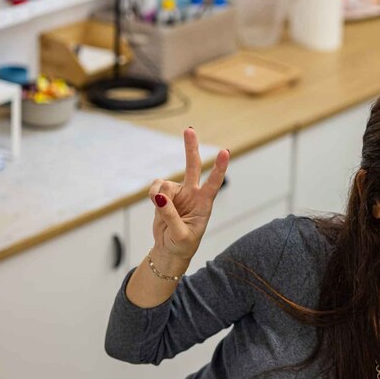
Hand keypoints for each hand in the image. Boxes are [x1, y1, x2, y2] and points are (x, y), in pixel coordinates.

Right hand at [149, 128, 228, 260]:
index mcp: (204, 203)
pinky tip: (157, 205)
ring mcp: (179, 192)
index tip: (225, 152)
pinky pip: (156, 188)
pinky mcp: (165, 194)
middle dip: (190, 148)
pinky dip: (153, 195)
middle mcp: (193, 194)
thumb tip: (160, 196)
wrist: (171, 249)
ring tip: (162, 211)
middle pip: (193, 166)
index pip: (214, 183)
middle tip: (189, 130)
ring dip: (159, 196)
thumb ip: (171, 216)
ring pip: (165, 183)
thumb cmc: (182, 244)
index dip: (220, 168)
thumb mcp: (180, 234)